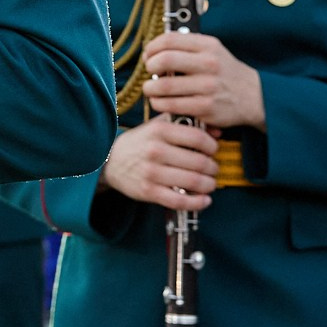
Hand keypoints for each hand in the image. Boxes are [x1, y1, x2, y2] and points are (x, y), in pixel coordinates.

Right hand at [99, 119, 218, 209]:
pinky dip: (198, 203)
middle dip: (213, 167)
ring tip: (210, 183)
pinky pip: (180, 201)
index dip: (212, 146)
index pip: (198, 138)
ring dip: (209, 184)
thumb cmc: (139, 143)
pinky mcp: (149, 192)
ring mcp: (152, 173)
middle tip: (213, 169)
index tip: (213, 150)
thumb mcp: (157, 126)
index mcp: (159, 131)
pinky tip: (205, 200)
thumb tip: (216, 131)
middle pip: (199, 162)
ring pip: (193, 182)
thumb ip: (185, 124)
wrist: (110, 161)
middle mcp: (155, 151)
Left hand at [141, 32, 266, 129]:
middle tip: (150, 71)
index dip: (152, 47)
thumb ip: (188, 46)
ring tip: (151, 89)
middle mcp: (209, 64)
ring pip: (164, 86)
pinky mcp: (206, 107)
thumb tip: (155, 48)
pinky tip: (160, 102)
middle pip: (164, 60)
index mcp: (208, 46)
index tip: (148, 54)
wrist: (255, 97)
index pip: (170, 39)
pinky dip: (159, 104)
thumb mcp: (214, 50)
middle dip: (150, 66)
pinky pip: (172, 105)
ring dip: (150, 88)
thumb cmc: (226, 73)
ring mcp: (208, 87)